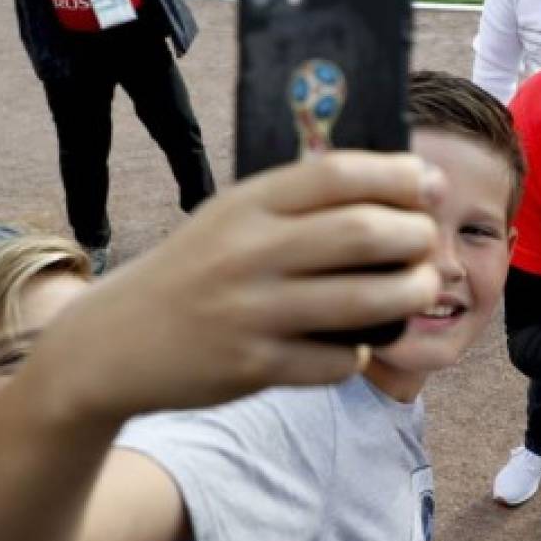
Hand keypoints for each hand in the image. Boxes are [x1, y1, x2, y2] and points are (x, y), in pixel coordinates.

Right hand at [35, 151, 442, 425]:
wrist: (111, 344)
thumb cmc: (196, 271)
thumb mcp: (233, 218)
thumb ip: (303, 202)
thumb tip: (407, 184)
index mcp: (247, 204)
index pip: (338, 173)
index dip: (399, 175)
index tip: (429, 183)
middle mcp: (249, 252)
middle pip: (364, 233)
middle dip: (417, 237)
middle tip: (427, 244)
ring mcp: (250, 312)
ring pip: (364, 300)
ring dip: (409, 293)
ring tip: (417, 289)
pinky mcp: (252, 367)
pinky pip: (336, 360)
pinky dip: (359, 351)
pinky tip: (352, 344)